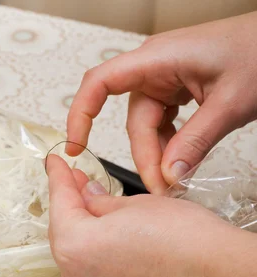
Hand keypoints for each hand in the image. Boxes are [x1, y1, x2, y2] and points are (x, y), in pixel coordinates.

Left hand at [46, 155, 241, 276]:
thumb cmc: (185, 240)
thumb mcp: (136, 204)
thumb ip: (101, 202)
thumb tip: (89, 197)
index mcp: (75, 246)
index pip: (59, 203)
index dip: (58, 179)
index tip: (54, 166)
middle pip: (66, 239)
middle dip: (73, 212)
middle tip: (82, 188)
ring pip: (85, 268)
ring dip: (92, 246)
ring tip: (110, 226)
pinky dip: (109, 274)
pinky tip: (127, 260)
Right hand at [66, 12, 256, 194]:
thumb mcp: (230, 102)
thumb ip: (197, 140)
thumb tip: (169, 174)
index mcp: (157, 58)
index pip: (100, 83)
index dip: (81, 114)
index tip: (77, 147)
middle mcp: (155, 67)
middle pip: (133, 119)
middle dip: (145, 156)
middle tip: (161, 187)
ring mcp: (166, 77)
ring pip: (148, 125)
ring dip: (159, 153)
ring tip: (176, 179)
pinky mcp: (178, 88)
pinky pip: (164, 121)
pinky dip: (172, 143)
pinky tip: (183, 160)